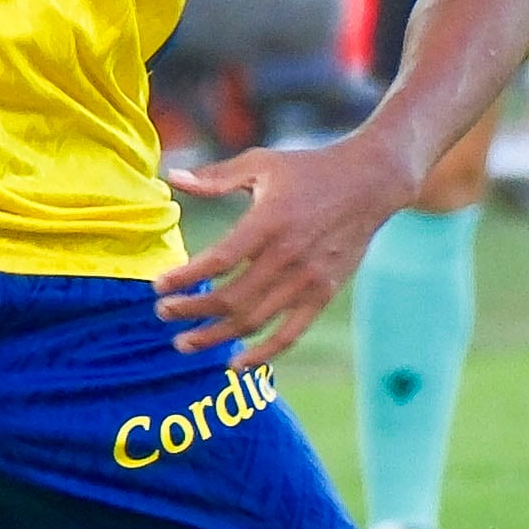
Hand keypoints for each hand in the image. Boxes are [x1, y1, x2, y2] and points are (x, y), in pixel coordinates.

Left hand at [153, 134, 407, 368]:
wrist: (370, 183)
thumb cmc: (309, 169)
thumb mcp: (262, 164)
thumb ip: (216, 178)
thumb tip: (173, 179)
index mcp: (269, 222)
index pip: (219, 260)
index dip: (185, 278)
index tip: (157, 288)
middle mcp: (288, 255)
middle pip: (231, 298)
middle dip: (191, 312)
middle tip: (162, 314)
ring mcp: (308, 279)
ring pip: (255, 321)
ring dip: (216, 337)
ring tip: (184, 343)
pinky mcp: (324, 292)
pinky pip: (290, 333)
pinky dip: (263, 354)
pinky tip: (236, 364)